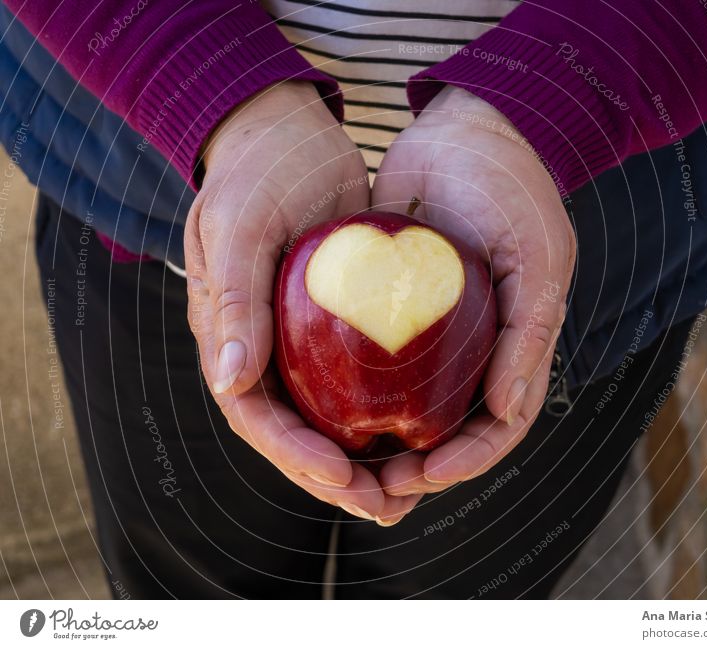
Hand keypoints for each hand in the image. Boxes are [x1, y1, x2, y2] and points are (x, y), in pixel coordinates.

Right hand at [185, 81, 419, 523]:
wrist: (287, 130)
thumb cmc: (260, 170)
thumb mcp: (241, 224)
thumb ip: (233, 300)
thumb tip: (232, 382)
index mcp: (228, 336)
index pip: (254, 416)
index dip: (294, 455)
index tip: (343, 478)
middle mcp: (261, 348)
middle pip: (293, 432)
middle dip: (335, 477)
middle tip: (388, 506)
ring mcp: (297, 338)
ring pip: (327, 417)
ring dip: (363, 459)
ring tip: (407, 492)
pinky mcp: (331, 323)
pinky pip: (355, 380)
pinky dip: (382, 413)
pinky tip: (420, 430)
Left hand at [372, 86, 575, 496]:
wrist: (465, 129)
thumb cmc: (512, 189)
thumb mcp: (537, 257)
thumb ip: (530, 333)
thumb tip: (507, 411)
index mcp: (516, 347)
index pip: (498, 424)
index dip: (466, 460)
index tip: (423, 475)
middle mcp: (474, 349)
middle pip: (448, 428)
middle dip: (416, 468)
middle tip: (373, 491)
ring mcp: (433, 332)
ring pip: (406, 405)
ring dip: (378, 443)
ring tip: (340, 467)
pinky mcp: (393, 307)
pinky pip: (372, 359)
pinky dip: (351, 390)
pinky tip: (319, 409)